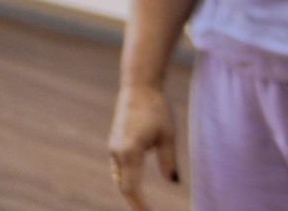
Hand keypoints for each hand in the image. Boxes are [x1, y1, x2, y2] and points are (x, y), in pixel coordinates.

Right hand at [108, 84, 179, 208]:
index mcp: (130, 152)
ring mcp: (113, 148)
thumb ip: (169, 161)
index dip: (139, 205)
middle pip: (123, 186)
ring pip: (120, 178)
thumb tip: (173, 183)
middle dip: (135, 202)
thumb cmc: (157, 109)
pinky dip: (127, 178)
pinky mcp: (114, 144)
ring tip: (143, 203)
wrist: (139, 87)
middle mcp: (117, 153)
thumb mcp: (168, 135)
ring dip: (130, 190)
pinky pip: (119, 168)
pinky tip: (135, 182)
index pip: (131, 188)